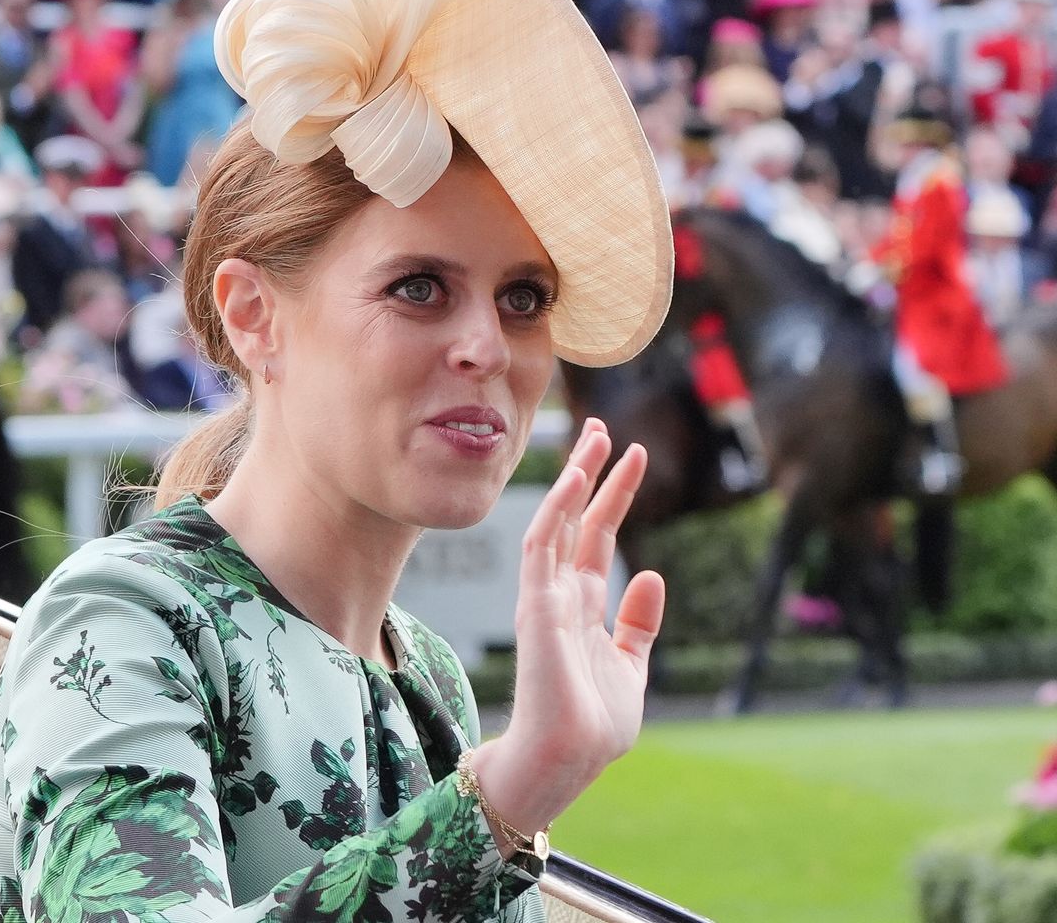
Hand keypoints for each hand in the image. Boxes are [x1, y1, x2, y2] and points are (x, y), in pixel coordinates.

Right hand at [469, 419, 664, 847]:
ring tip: (596, 434)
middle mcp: (560, 592)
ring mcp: (545, 595)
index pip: (597, 535)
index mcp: (582, 605)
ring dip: (577, 477)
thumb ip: (637, 625)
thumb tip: (652, 576)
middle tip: (602, 426)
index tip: (631, 454)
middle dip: (591, 471)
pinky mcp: (536, 605)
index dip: (614, 494)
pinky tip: (578, 477)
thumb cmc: (592, 725)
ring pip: (558, 519)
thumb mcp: (629, 667)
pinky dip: (558, 509)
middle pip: (576, 517)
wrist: (565, 763)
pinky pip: (543, 546)